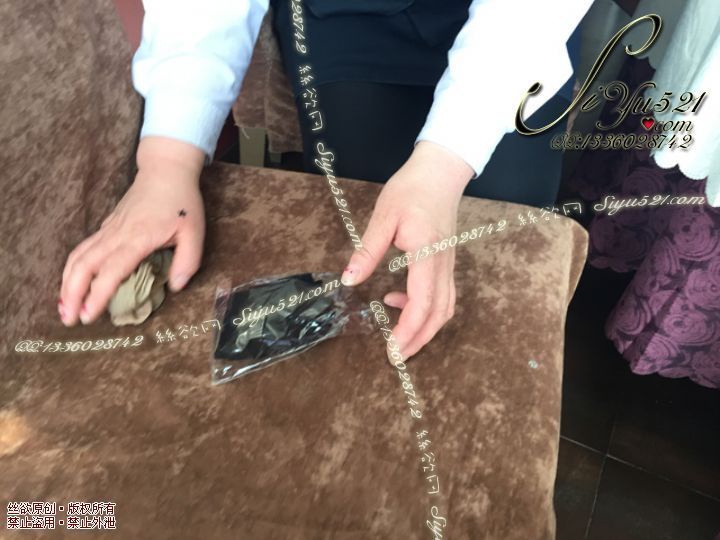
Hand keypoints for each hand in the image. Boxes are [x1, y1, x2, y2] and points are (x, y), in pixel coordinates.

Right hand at [58, 136, 205, 325]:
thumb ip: (187, 261)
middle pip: (84, 265)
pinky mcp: (107, 226)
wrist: (166, 171)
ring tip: (64, 306)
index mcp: (137, 239)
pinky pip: (84, 249)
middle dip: (72, 294)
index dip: (97, 295)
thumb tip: (176, 287)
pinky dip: (74, 268)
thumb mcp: (194, 233)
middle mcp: (116, 235)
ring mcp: (109, 229)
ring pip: (78, 256)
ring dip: (67, 282)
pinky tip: (73, 283)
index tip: (90, 316)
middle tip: (69, 319)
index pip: (110, 271)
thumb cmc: (182, 203)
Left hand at [342, 141, 473, 361]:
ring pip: (445, 308)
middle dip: (418, 340)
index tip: (392, 350)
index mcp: (427, 255)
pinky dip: (425, 310)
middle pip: (438, 314)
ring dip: (425, 329)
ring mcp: (448, 265)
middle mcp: (443, 265)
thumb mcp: (383, 217)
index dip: (407, 331)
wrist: (440, 172)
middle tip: (396, 357)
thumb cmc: (411, 190)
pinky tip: (397, 301)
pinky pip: (442, 295)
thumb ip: (368, 251)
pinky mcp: (446, 262)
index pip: (421, 304)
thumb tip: (349, 281)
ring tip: (400, 340)